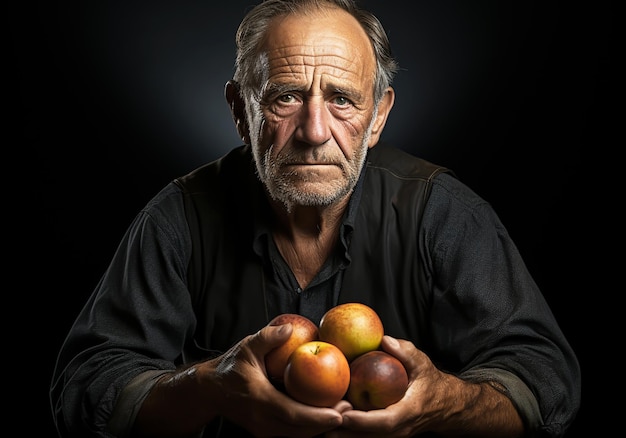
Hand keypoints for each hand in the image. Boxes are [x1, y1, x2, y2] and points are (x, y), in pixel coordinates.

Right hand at [208, 322, 344, 436]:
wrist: (210, 390)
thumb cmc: (231, 367)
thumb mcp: (247, 347)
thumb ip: (267, 337)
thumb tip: (289, 328)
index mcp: (260, 400)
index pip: (293, 414)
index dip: (318, 417)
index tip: (340, 413)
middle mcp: (262, 420)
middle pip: (300, 431)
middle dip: (327, 424)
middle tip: (349, 409)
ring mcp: (263, 429)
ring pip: (297, 435)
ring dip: (319, 427)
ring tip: (342, 412)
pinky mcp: (265, 431)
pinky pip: (291, 432)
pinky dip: (309, 426)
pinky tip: (324, 414)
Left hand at [325, 336, 522, 437]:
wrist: (444, 405)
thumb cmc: (430, 382)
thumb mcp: (422, 363)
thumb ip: (405, 352)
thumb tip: (384, 340)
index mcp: (408, 412)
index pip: (384, 422)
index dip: (363, 422)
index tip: (343, 414)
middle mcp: (398, 430)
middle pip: (368, 437)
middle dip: (343, 431)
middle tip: (319, 419)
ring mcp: (390, 435)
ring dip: (341, 433)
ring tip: (316, 422)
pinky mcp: (383, 434)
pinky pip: (363, 436)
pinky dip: (346, 430)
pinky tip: (326, 419)